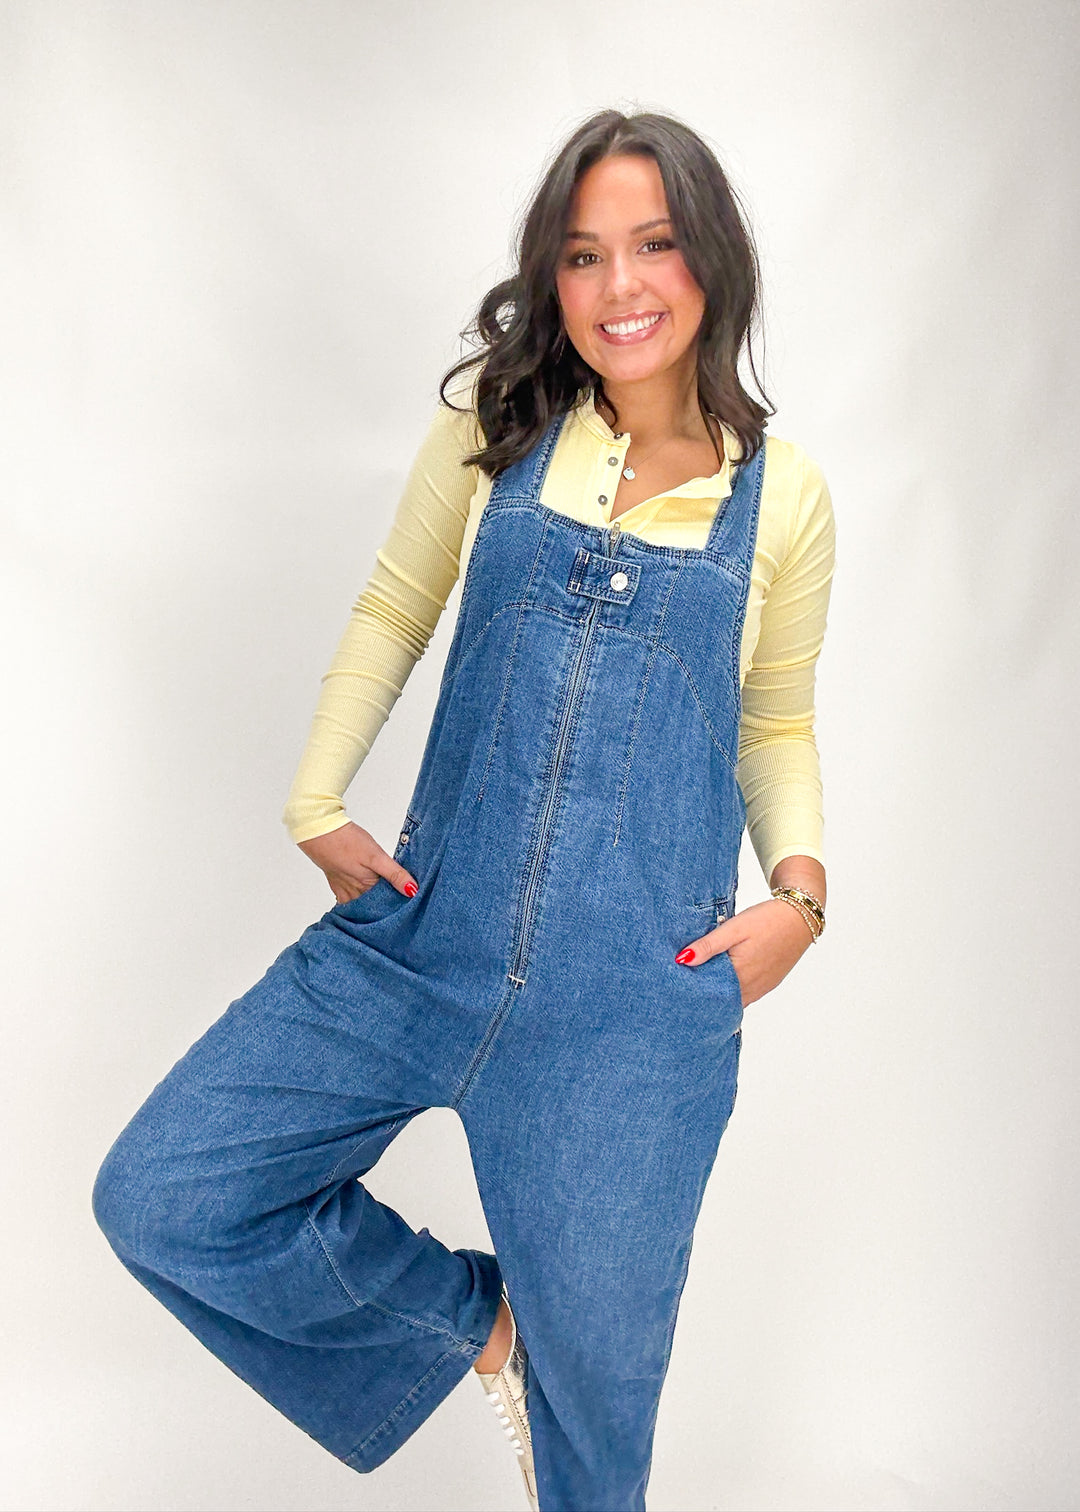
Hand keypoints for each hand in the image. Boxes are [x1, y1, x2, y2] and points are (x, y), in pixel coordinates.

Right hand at [297, 821, 417, 905]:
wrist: (319, 831)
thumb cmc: (346, 841)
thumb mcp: (376, 856)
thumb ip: (394, 874)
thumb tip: (412, 891)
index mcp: (366, 888)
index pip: (386, 905)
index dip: (398, 905)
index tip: (409, 905)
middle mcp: (354, 894)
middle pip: (373, 908)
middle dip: (384, 909)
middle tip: (398, 906)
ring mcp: (343, 890)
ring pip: (360, 905)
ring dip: (370, 905)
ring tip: (383, 902)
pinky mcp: (337, 884)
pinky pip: (348, 900)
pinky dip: (358, 899)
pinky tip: (363, 895)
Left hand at [675, 898, 814, 1005]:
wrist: (800, 918)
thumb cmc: (767, 920)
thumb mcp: (733, 929)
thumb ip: (708, 945)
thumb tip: (682, 960)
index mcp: (740, 975)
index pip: (709, 995)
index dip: (693, 991)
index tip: (678, 987)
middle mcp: (751, 988)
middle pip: (721, 1001)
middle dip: (704, 996)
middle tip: (685, 988)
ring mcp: (761, 988)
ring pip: (734, 1000)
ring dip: (720, 994)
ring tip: (701, 983)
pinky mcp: (768, 983)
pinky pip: (746, 995)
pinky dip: (733, 991)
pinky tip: (725, 979)